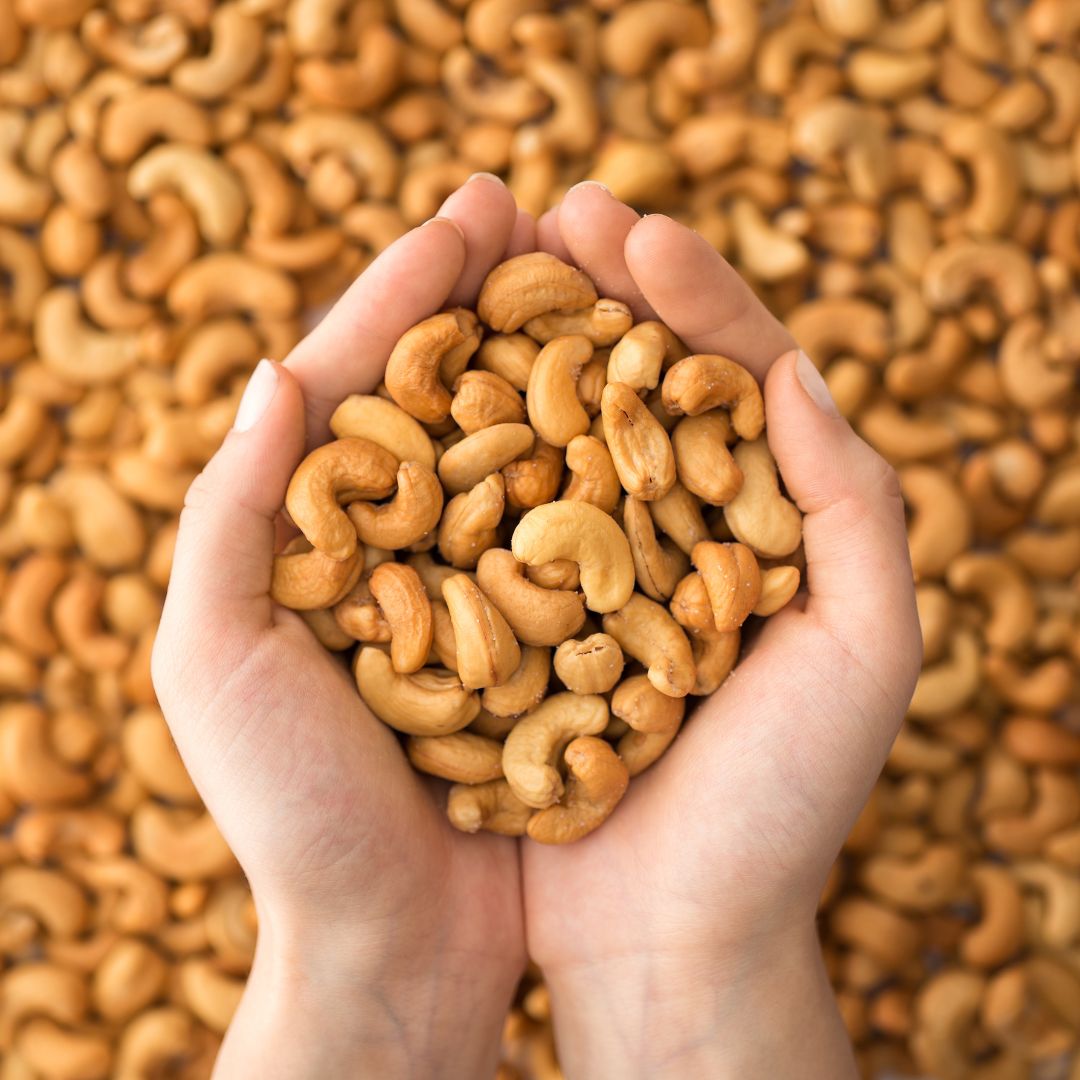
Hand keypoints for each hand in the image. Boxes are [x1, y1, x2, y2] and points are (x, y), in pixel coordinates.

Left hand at [153, 176, 534, 1078]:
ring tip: (618, 266)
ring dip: (575, 348)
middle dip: (503, 291)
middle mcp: (417, 538)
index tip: (475, 205)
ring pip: (538, 437)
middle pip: (460, 385)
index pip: (365, 373)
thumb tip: (277, 370)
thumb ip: (233, 510)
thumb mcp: (218, 658)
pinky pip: (599, 520)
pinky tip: (657, 393)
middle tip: (555, 205)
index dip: (414, 283)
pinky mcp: (565, 630)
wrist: (400, 941)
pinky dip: (623, 453)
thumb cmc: (295, 815)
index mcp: (324, 527)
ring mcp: (497, 577)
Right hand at [522, 185, 922, 1078]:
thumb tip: (794, 370)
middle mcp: (674, 528)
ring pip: (559, 431)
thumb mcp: (865, 649)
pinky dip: (472, 445)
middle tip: (547, 209)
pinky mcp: (521, 615)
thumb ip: (850, 506)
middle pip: (638, 382)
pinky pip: (495, 513)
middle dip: (599, 289)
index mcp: (762, 522)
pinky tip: (436, 384)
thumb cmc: (782, 806)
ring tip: (482, 262)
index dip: (688, 294)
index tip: (629, 226)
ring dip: (528, 343)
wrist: (672, 932)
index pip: (732, 376)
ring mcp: (591, 566)